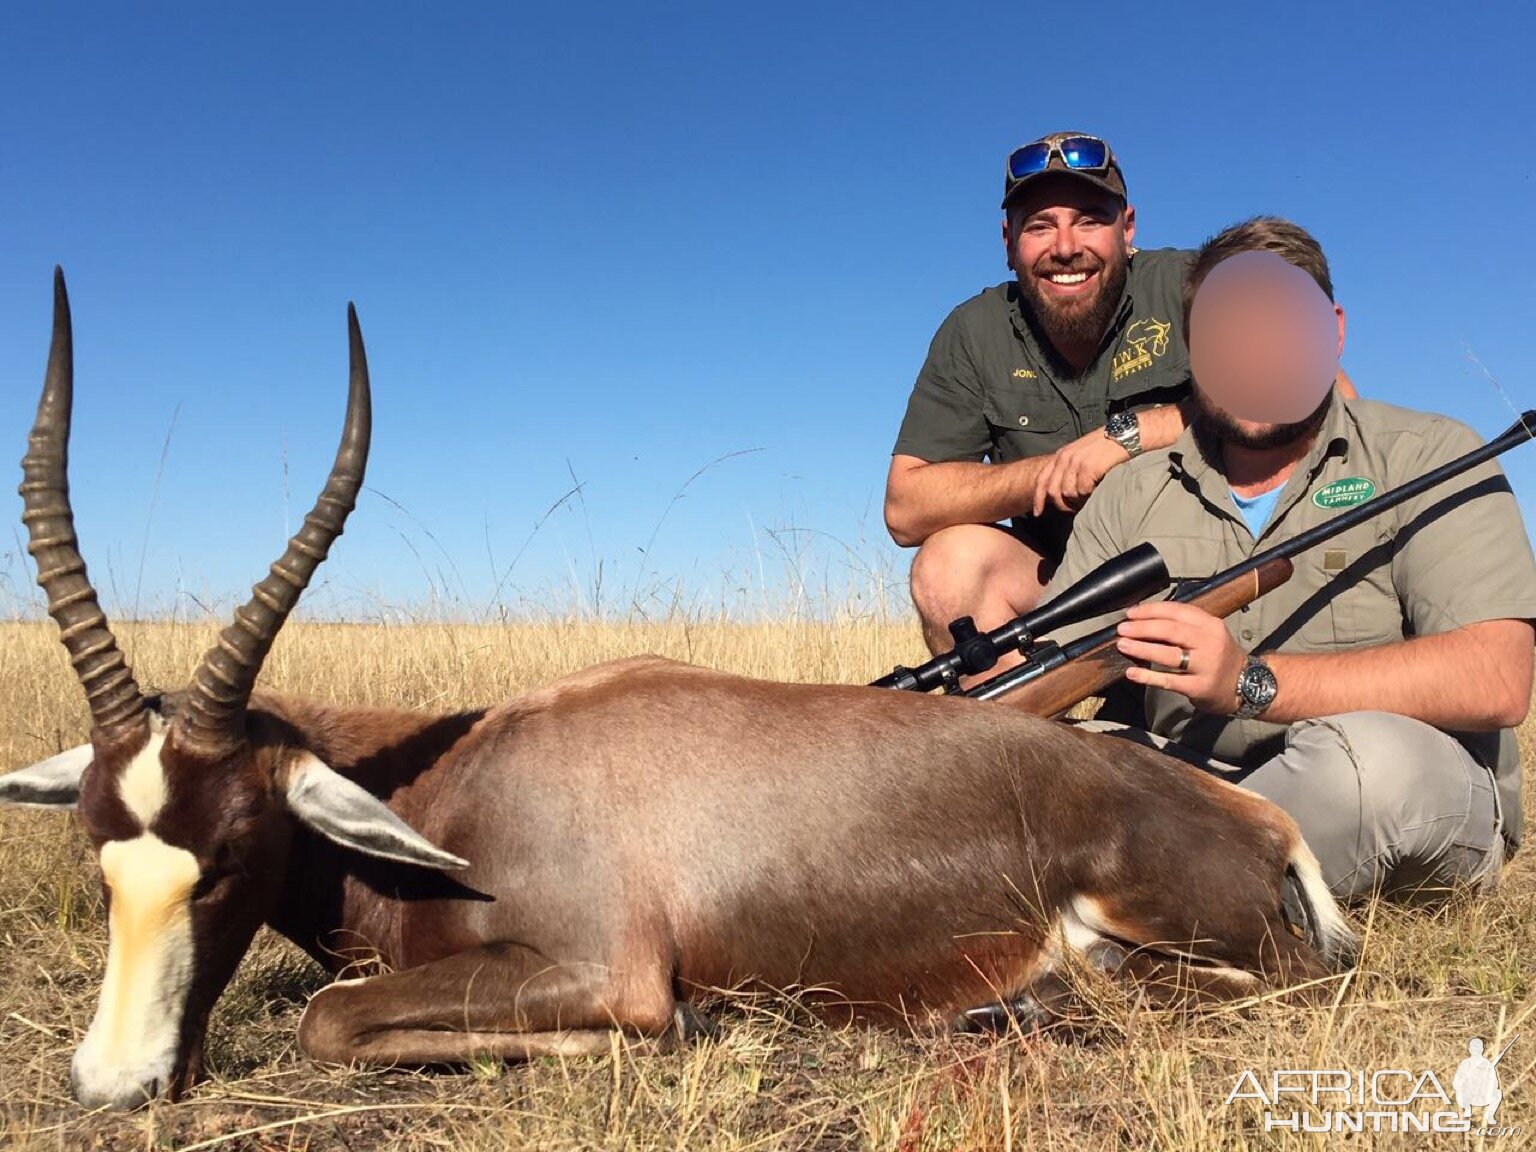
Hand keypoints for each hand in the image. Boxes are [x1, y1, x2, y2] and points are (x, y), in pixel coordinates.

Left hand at [1030, 428, 1128, 515]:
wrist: (1127, 434)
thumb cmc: (1109, 446)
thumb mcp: (1083, 453)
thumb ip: (1070, 468)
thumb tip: (1064, 492)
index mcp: (1062, 455)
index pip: (1042, 479)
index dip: (1038, 498)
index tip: (1038, 513)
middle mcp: (1066, 458)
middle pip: (1053, 491)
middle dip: (1062, 505)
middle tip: (1074, 509)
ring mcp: (1077, 462)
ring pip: (1068, 493)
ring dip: (1078, 500)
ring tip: (1090, 496)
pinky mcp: (1089, 467)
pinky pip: (1082, 491)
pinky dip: (1089, 495)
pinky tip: (1098, 489)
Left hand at [1115, 601, 1248, 714]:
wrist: (1248, 684)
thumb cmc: (1219, 655)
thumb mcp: (1209, 633)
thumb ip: (1182, 624)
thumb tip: (1144, 618)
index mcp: (1210, 624)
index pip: (1176, 611)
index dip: (1150, 611)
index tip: (1130, 613)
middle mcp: (1210, 643)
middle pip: (1170, 631)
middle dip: (1142, 628)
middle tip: (1122, 629)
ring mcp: (1205, 666)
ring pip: (1168, 655)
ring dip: (1141, 649)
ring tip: (1123, 645)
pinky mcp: (1199, 687)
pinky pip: (1169, 681)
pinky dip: (1147, 677)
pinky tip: (1131, 673)